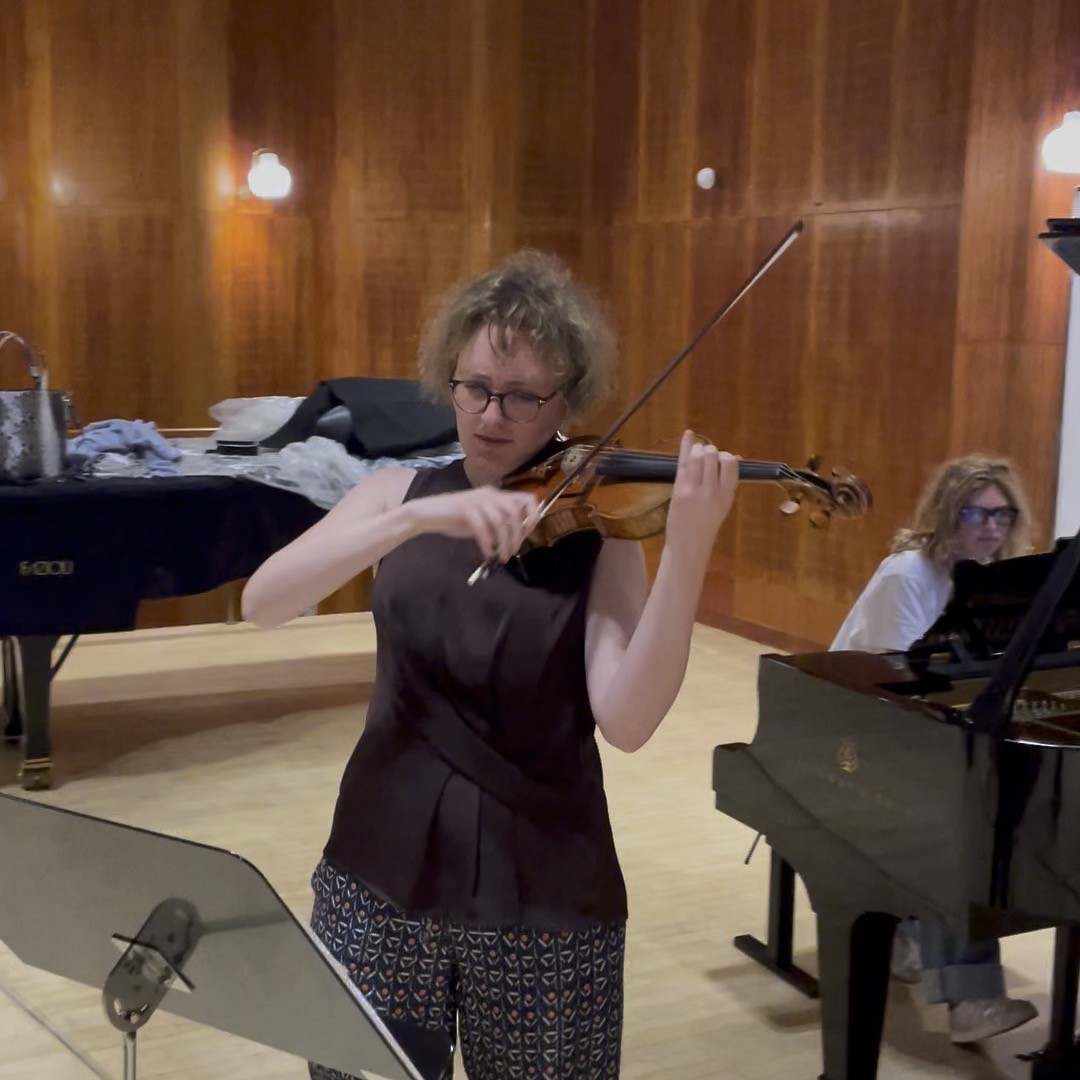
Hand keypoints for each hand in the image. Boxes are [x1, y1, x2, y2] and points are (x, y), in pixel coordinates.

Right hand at [407, 486, 538, 561]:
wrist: (428, 514)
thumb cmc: (455, 518)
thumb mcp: (483, 518)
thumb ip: (500, 522)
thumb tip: (516, 537)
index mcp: (497, 494)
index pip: (527, 499)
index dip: (532, 517)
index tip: (526, 535)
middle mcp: (490, 494)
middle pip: (515, 512)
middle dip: (518, 535)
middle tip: (513, 551)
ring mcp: (477, 501)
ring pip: (501, 522)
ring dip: (504, 542)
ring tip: (503, 557)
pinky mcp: (466, 510)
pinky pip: (483, 529)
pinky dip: (488, 545)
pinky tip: (488, 555)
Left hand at [664, 430, 737, 563]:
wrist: (689, 545)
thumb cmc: (707, 525)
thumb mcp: (723, 505)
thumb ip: (727, 482)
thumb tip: (736, 457)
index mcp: (727, 495)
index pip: (731, 464)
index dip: (726, 457)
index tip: (721, 460)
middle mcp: (712, 491)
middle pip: (713, 457)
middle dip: (710, 451)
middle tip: (706, 457)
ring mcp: (694, 490)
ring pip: (697, 457)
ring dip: (698, 449)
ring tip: (697, 451)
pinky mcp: (679, 490)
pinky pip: (682, 463)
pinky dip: (685, 446)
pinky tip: (688, 433)